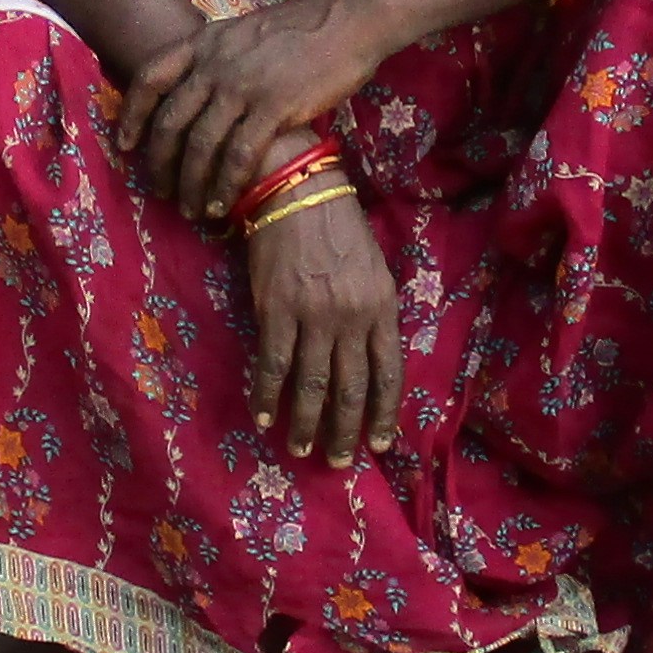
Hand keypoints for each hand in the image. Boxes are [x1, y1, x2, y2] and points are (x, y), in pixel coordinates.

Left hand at [114, 0, 377, 216]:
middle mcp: (214, 64)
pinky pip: (238, 157)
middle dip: (159, 163)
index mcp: (202, 42)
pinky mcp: (273, 107)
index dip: (132, 115)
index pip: (149, 77)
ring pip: (201, 145)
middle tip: (159, 191)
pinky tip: (222, 207)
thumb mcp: (242, 33)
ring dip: (191, 184)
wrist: (346, 21)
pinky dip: (225, 187)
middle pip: (170, 121)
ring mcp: (242, 86)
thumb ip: (215, 59)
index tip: (124, 146)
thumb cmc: (299, 29)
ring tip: (190, 209)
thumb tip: (198, 96)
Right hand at [245, 188, 401, 465]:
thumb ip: (374, 315)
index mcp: (383, 308)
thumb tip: (368, 361)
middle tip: (337, 462)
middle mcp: (352, 318)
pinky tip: (263, 416)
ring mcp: (314, 316)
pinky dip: (267, 395)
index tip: (379, 444)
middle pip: (351, 388)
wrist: (298, 191)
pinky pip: (273, 365)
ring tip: (301, 449)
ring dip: (306, 423)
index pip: (389, 374)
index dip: (384, 414)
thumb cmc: (338, 229)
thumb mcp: (374, 271)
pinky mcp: (276, 311)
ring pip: (312, 385)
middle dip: (344, 431)